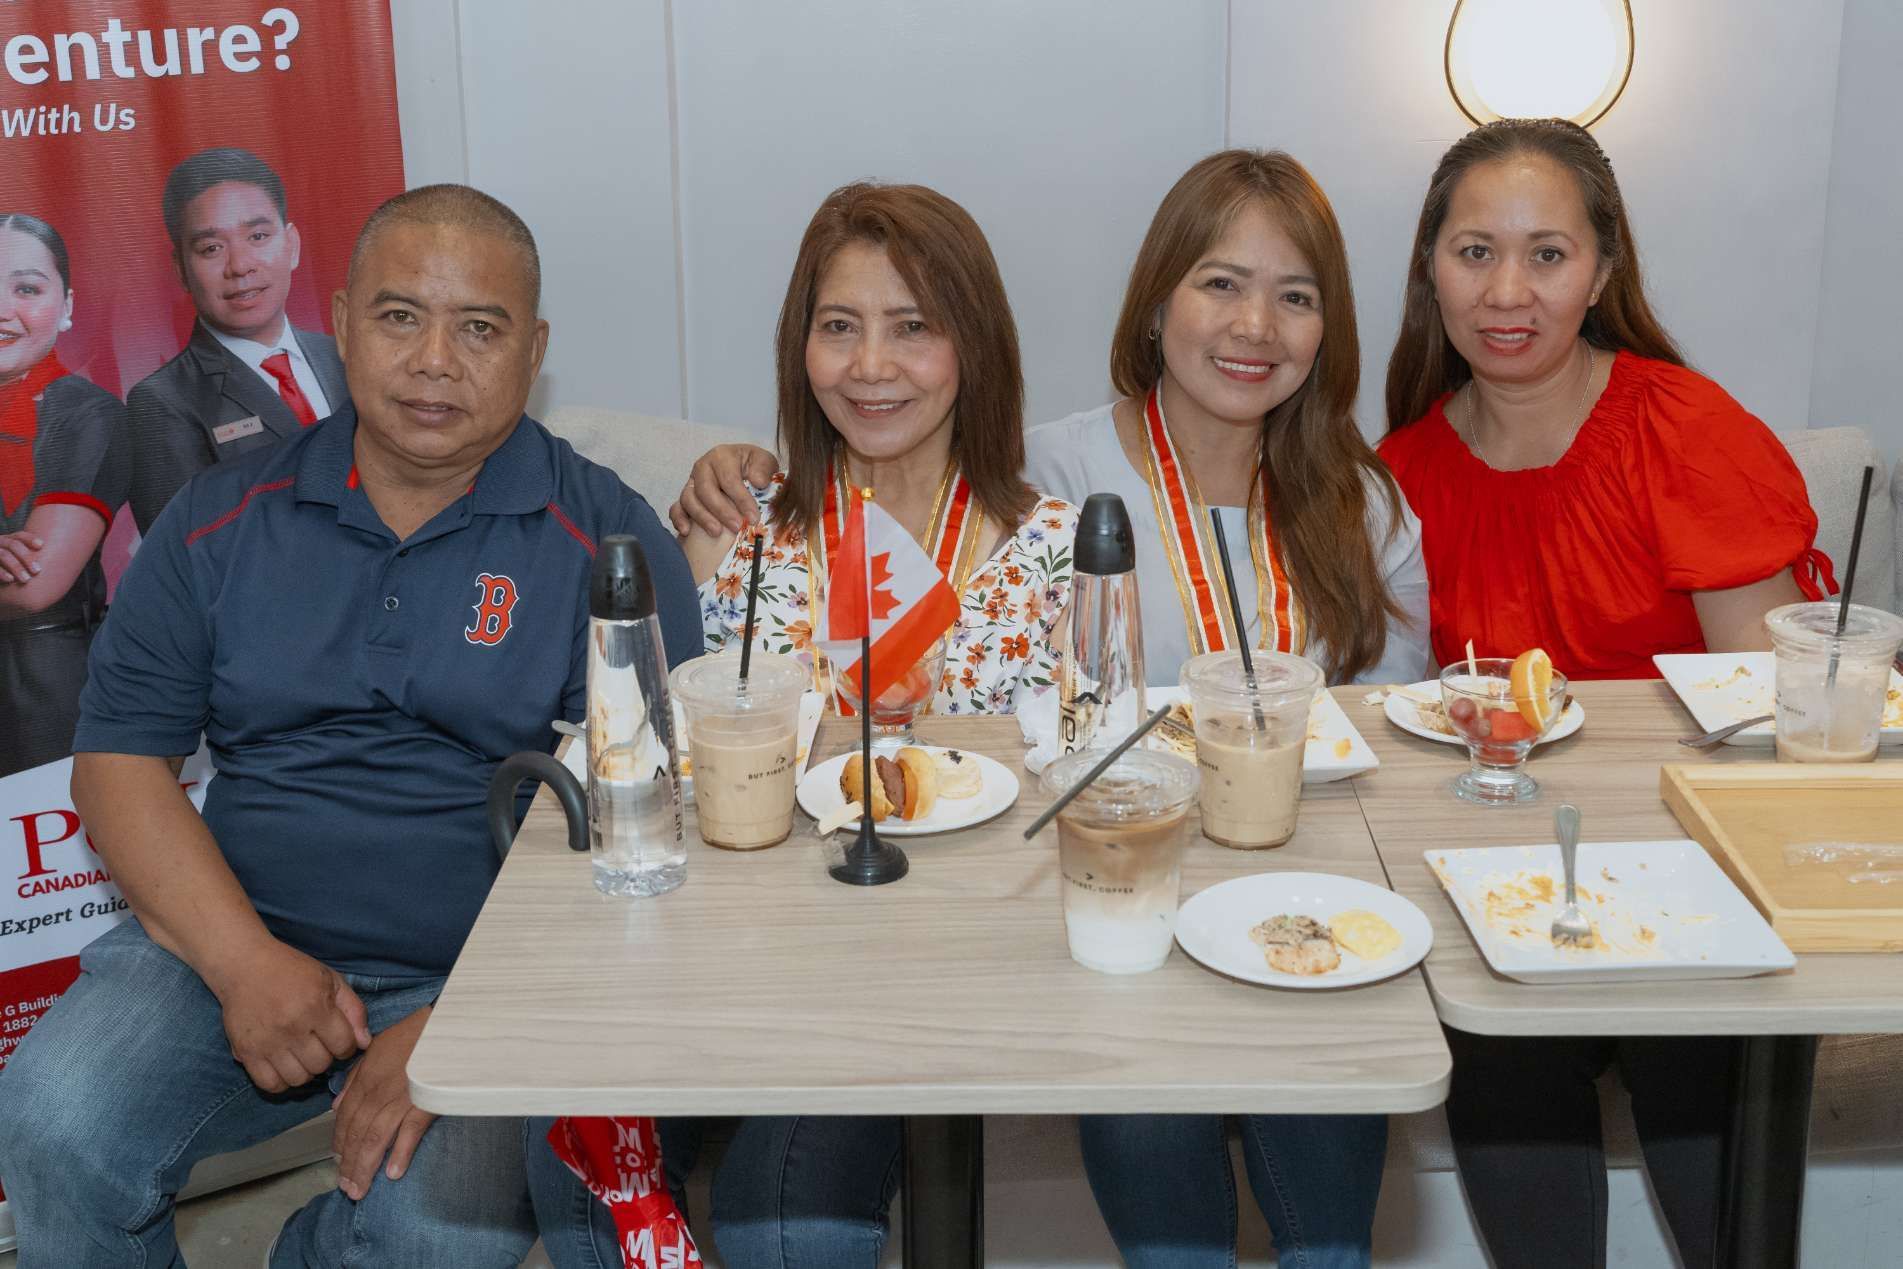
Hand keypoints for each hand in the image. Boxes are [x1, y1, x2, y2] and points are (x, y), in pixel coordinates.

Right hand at [0, 532, 43, 583]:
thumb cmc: (8, 569)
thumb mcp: (19, 561)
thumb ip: (32, 559)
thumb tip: (64, 562)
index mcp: (8, 540)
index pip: (20, 536)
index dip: (30, 539)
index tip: (42, 545)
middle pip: (13, 545)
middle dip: (26, 557)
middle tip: (38, 571)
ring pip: (3, 555)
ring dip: (16, 567)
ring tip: (26, 580)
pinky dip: (1, 572)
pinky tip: (10, 580)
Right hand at [210, 937, 370, 1092]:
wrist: (245, 966)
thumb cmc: (293, 971)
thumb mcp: (331, 980)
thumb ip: (354, 1010)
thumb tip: (365, 1043)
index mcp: (316, 1007)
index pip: (344, 1046)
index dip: (346, 1046)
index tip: (338, 1039)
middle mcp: (292, 1027)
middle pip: (321, 1065)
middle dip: (326, 1057)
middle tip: (318, 1045)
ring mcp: (268, 1042)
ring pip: (298, 1079)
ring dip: (305, 1071)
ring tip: (301, 1055)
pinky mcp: (246, 1052)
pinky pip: (270, 1084)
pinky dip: (281, 1082)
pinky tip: (283, 1066)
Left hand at [331, 1005, 435, 1200]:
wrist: (446, 1024)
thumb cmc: (413, 1033)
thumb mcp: (375, 1048)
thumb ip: (355, 1077)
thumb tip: (337, 1105)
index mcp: (365, 1080)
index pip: (345, 1118)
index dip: (339, 1143)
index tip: (337, 1163)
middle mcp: (378, 1093)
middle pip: (357, 1134)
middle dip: (349, 1163)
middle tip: (346, 1189)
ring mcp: (401, 1099)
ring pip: (377, 1138)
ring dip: (366, 1166)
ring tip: (360, 1189)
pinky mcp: (426, 1102)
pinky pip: (410, 1131)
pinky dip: (401, 1153)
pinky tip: (393, 1173)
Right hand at [668, 443, 778, 536]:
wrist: (745, 470)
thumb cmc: (755, 468)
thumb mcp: (765, 462)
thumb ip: (763, 469)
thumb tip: (758, 481)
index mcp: (721, 456)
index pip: (728, 479)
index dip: (740, 499)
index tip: (753, 518)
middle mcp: (702, 467)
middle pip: (705, 489)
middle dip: (721, 510)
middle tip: (736, 527)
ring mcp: (691, 482)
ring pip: (689, 499)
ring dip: (702, 518)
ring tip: (717, 533)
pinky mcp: (685, 497)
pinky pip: (676, 508)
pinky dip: (679, 519)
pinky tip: (687, 532)